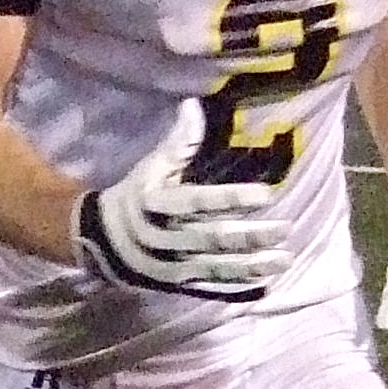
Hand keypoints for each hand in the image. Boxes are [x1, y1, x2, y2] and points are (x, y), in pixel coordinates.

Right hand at [71, 96, 289, 299]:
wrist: (102, 242)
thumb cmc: (136, 195)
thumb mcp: (150, 166)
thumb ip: (177, 142)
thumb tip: (193, 104)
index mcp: (154, 204)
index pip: (197, 201)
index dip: (232, 199)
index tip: (266, 194)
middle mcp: (162, 237)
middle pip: (211, 238)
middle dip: (250, 235)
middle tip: (286, 227)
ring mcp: (169, 264)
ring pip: (215, 265)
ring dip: (252, 263)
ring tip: (285, 257)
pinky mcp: (176, 282)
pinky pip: (211, 284)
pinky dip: (239, 283)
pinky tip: (266, 278)